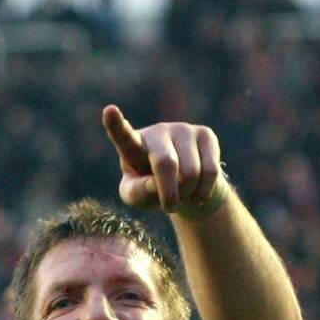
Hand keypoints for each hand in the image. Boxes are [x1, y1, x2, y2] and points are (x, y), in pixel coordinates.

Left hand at [102, 104, 223, 215]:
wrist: (185, 185)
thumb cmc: (152, 190)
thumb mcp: (137, 196)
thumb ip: (138, 192)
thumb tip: (154, 184)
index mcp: (133, 145)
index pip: (123, 136)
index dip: (115, 124)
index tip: (109, 111)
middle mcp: (157, 132)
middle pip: (165, 164)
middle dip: (169, 194)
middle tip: (169, 207)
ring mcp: (182, 129)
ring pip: (191, 172)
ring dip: (187, 194)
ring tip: (183, 195)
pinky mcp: (205, 134)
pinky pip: (211, 171)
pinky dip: (203, 192)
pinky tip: (198, 193)